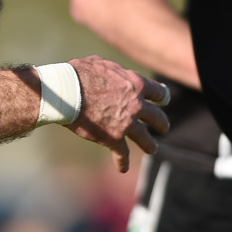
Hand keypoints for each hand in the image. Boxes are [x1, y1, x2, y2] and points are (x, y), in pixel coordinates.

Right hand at [65, 56, 170, 172]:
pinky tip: (123, 168)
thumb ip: (115, 72)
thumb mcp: (102, 64)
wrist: (67, 92)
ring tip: (153, 149)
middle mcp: (137, 105)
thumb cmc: (80, 74)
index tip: (163, 101)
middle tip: (164, 127)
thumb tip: (115, 74)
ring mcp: (127, 124)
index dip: (162, 97)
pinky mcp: (113, 138)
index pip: (158, 92)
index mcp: (136, 84)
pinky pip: (122, 154)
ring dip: (150, 145)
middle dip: (162, 123)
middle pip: (157, 117)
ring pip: (145, 138)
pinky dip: (123, 162)